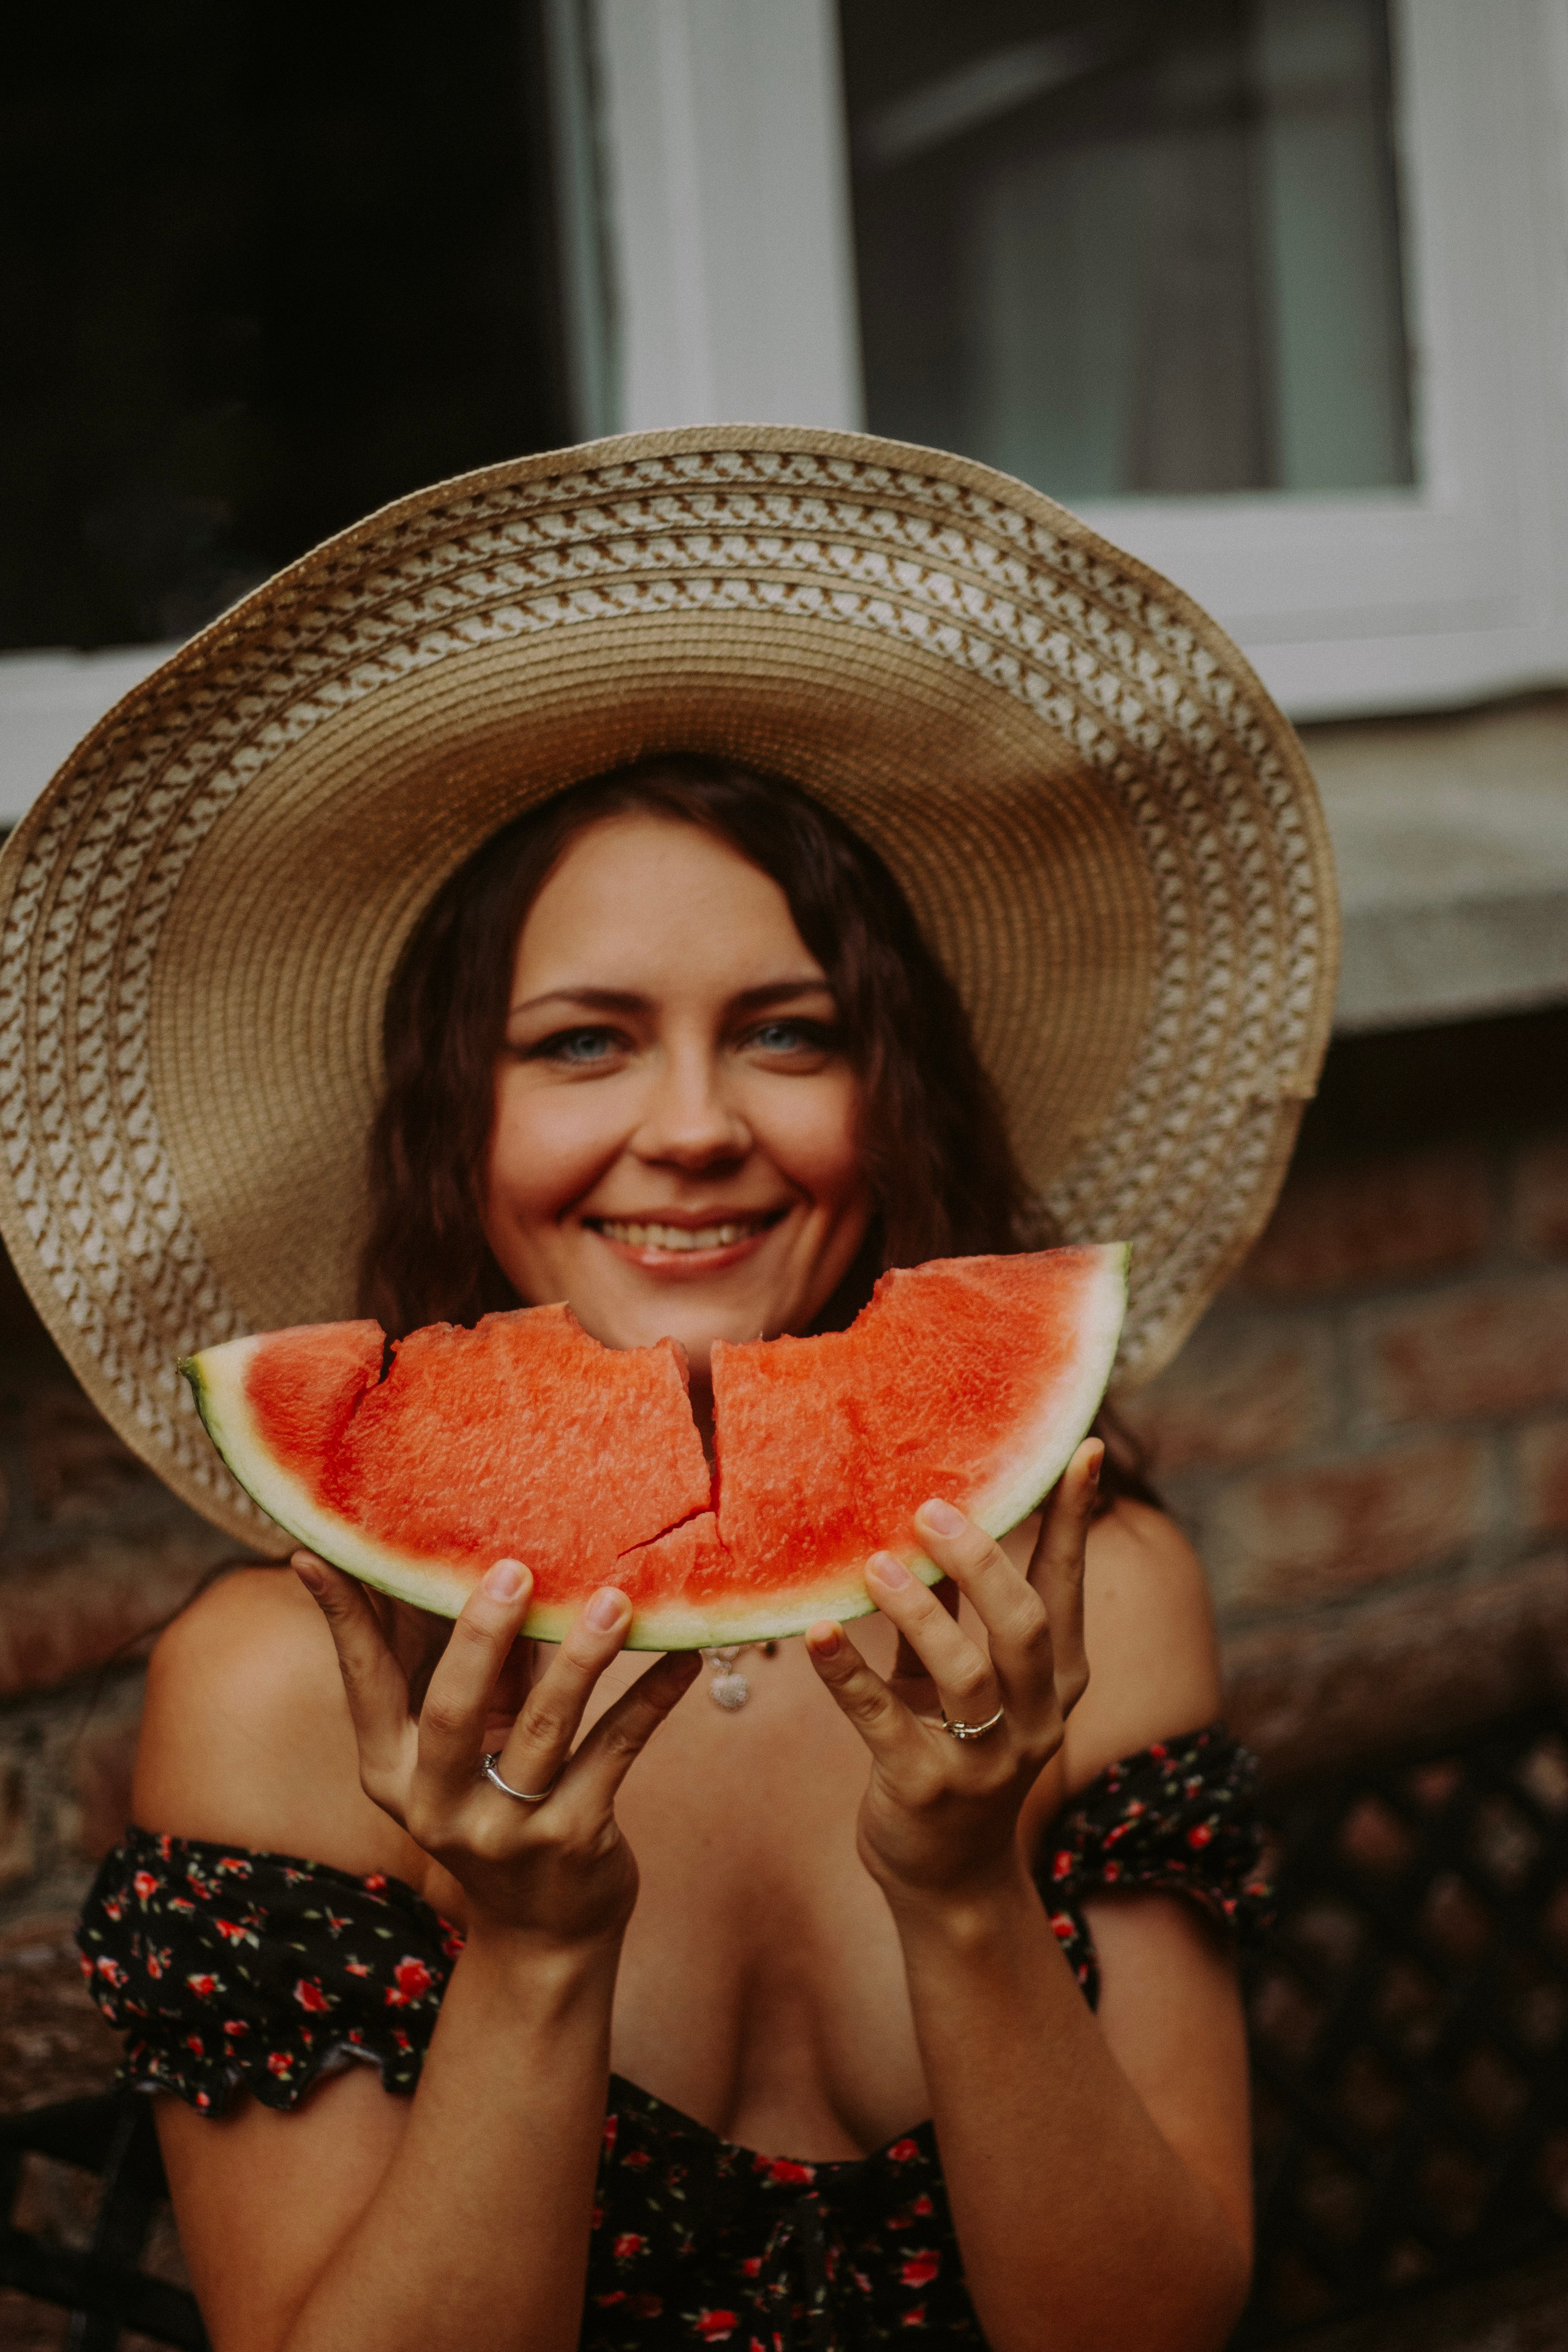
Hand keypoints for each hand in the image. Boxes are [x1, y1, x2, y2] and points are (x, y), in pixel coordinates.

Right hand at [294, 1554, 699, 1949]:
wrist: (541, 1934)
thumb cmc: (497, 1800)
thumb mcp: (465, 1743)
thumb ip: (466, 1666)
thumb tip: (471, 1557)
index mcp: (390, 1770)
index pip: (363, 1680)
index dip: (343, 1616)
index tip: (321, 1550)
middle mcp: (436, 1803)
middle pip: (452, 1710)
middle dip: (481, 1636)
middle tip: (514, 1567)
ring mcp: (506, 1828)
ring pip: (546, 1730)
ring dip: (582, 1658)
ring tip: (615, 1601)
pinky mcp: (573, 1838)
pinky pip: (615, 1751)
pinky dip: (651, 1699)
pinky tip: (684, 1656)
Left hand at [805, 1440, 1100, 1908]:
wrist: (945, 1876)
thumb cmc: (953, 1751)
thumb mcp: (962, 1678)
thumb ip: (956, 1610)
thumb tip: (934, 1518)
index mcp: (1057, 1681)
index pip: (1067, 1586)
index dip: (1074, 1519)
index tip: (1081, 1450)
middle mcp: (1036, 1719)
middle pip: (1025, 1624)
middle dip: (981, 1561)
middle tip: (931, 1509)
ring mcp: (984, 1760)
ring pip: (965, 1671)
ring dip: (918, 1609)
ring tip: (875, 1563)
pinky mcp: (924, 1789)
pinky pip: (882, 1720)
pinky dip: (845, 1672)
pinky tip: (815, 1632)